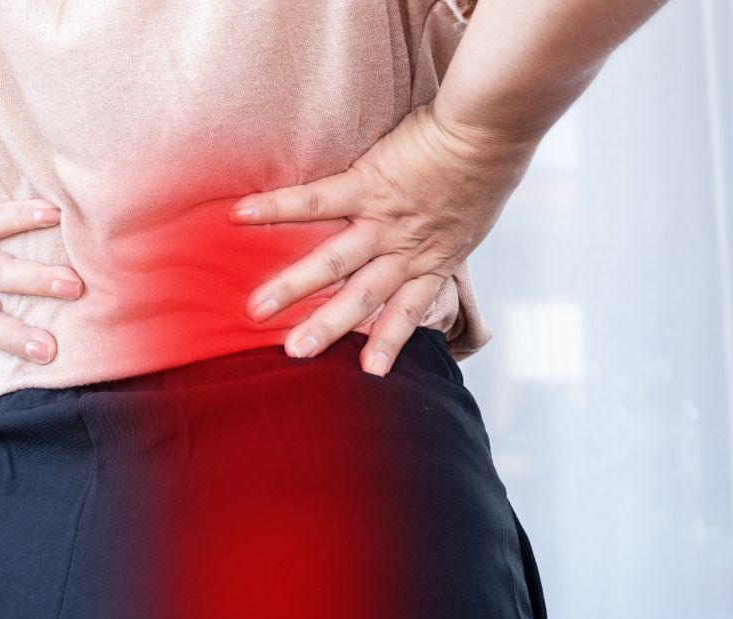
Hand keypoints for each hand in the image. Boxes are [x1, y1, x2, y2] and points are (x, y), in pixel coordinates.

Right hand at [227, 101, 538, 375]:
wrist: (492, 130)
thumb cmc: (486, 166)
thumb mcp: (473, 215)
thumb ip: (448, 229)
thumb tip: (438, 231)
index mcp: (434, 260)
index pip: (408, 312)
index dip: (388, 343)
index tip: (369, 375)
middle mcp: (406, 250)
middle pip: (363, 299)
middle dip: (326, 328)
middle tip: (293, 354)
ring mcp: (385, 220)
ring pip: (335, 263)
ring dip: (295, 288)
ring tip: (258, 309)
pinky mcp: (368, 184)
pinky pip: (316, 201)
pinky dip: (277, 208)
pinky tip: (240, 216)